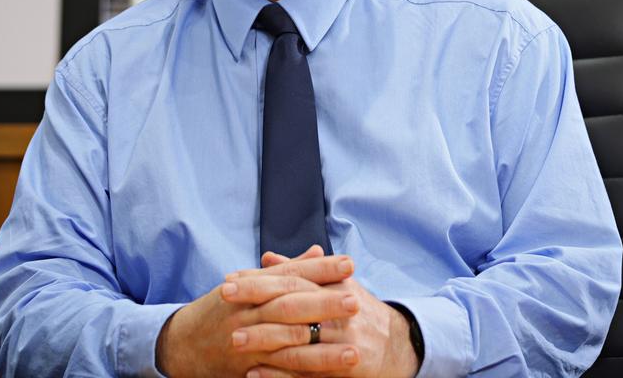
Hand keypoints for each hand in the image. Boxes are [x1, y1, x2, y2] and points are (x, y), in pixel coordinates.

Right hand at [156, 246, 356, 376]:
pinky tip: (327, 376)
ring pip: (287, 343)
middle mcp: (248, 311)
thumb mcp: (249, 282)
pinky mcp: (247, 368)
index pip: (290, 274)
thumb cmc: (221, 309)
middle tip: (355, 301)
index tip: (349, 264)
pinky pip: (279, 373)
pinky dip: (303, 375)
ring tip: (353, 349)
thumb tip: (318, 251)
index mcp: (252, 286)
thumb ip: (286, 269)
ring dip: (322, 349)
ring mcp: (247, 341)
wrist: (182, 343)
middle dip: (324, 304)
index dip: (320, 269)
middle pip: (290, 305)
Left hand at [227, 250, 419, 377]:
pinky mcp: (346, 368)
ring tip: (233, 341)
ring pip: (298, 340)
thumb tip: (268, 256)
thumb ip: (301, 272)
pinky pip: (307, 372)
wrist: (399, 347)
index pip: (293, 279)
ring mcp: (345, 341)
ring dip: (264, 341)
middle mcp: (342, 311)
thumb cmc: (359, 312)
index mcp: (338, 286)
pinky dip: (280, 375)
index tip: (230, 280)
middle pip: (293, 305)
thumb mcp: (335, 287)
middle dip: (257, 302)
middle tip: (224, 302)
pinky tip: (254, 374)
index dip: (261, 280)